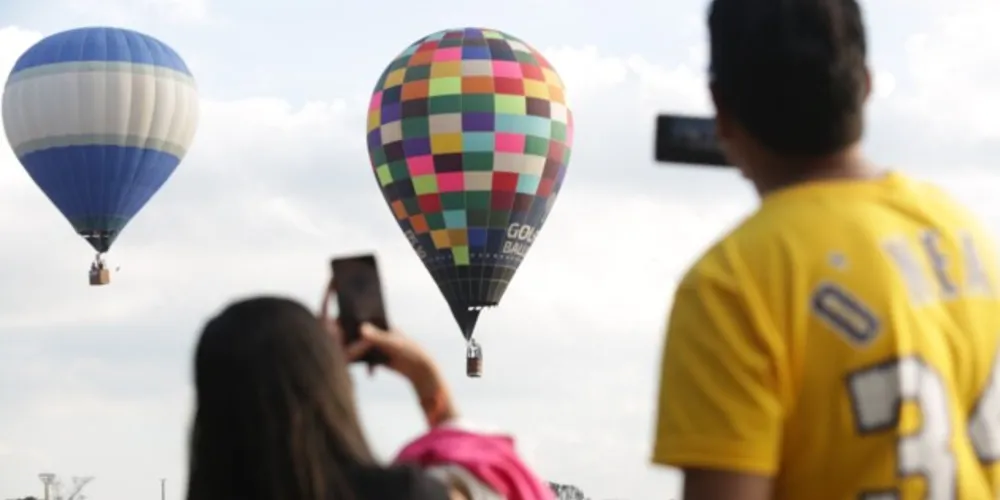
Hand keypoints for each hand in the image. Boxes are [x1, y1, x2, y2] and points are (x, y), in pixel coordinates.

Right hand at [333, 321, 457, 426]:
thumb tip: (362, 329)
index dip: (345, 322)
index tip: (332, 324)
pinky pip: (360, 358)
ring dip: (346, 350)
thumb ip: (377, 337)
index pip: (359, 320)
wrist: (419, 369)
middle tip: (328, 339)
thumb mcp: (393, 343)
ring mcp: (374, 346)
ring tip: (333, 353)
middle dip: (342, 338)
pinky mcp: (374, 358)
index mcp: (381, 324)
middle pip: (354, 334)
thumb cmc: (409, 351)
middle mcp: (375, 333)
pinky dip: (353, 360)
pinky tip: (343, 363)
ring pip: (355, 346)